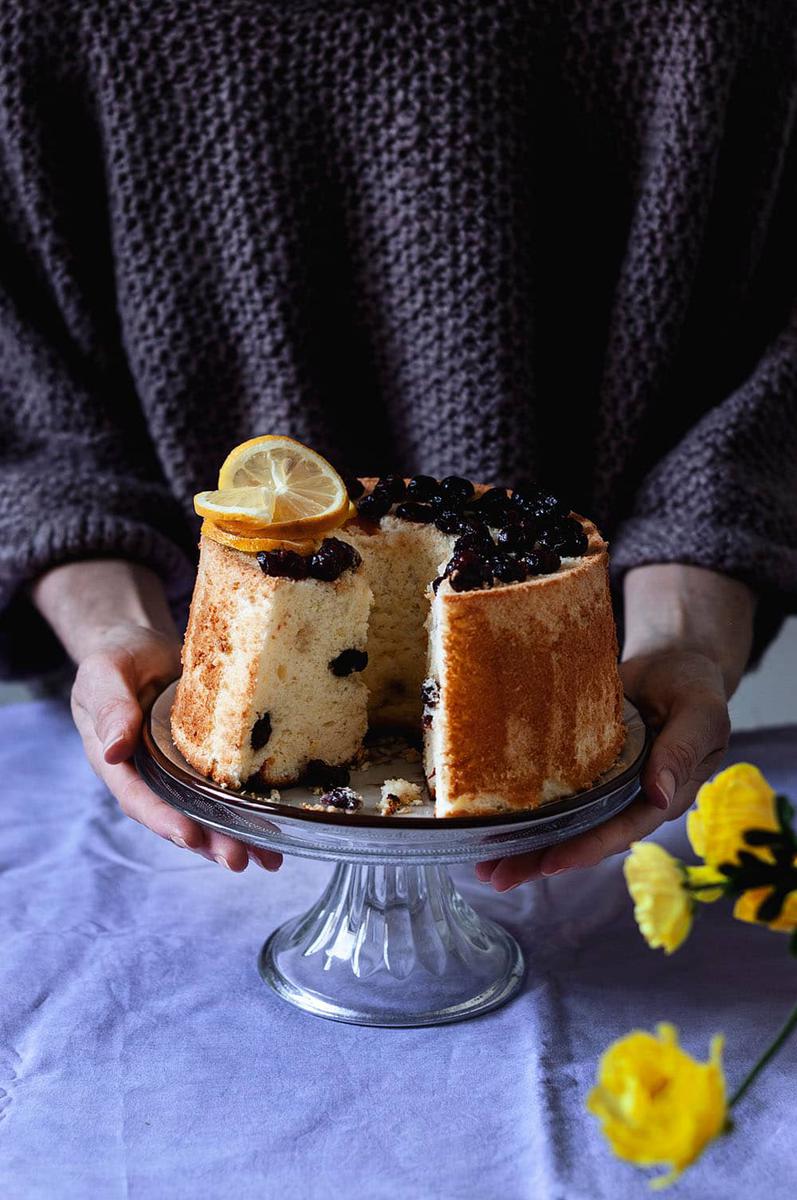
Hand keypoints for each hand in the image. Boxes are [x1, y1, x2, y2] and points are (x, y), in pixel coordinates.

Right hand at [33, 560, 281, 872]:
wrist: (144, 645)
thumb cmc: (117, 659)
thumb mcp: (104, 675)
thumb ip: (110, 708)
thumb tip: (112, 750)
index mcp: (120, 763)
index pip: (139, 799)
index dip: (164, 820)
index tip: (190, 836)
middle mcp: (153, 776)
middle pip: (180, 816)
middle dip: (210, 841)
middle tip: (238, 860)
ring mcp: (183, 771)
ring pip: (209, 811)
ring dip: (236, 836)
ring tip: (268, 860)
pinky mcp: (210, 759)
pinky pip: (231, 787)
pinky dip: (254, 809)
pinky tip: (281, 829)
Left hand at [476, 564, 754, 890]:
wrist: (673, 664)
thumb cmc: (692, 688)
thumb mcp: (699, 715)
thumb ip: (681, 752)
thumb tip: (658, 797)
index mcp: (662, 795)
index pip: (623, 829)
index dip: (587, 847)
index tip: (551, 863)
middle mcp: (629, 799)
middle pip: (585, 837)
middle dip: (542, 859)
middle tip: (498, 876)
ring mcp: (604, 787)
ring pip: (564, 824)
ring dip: (525, 846)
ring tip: (484, 866)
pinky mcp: (582, 769)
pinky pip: (554, 795)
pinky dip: (524, 810)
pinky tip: (491, 823)